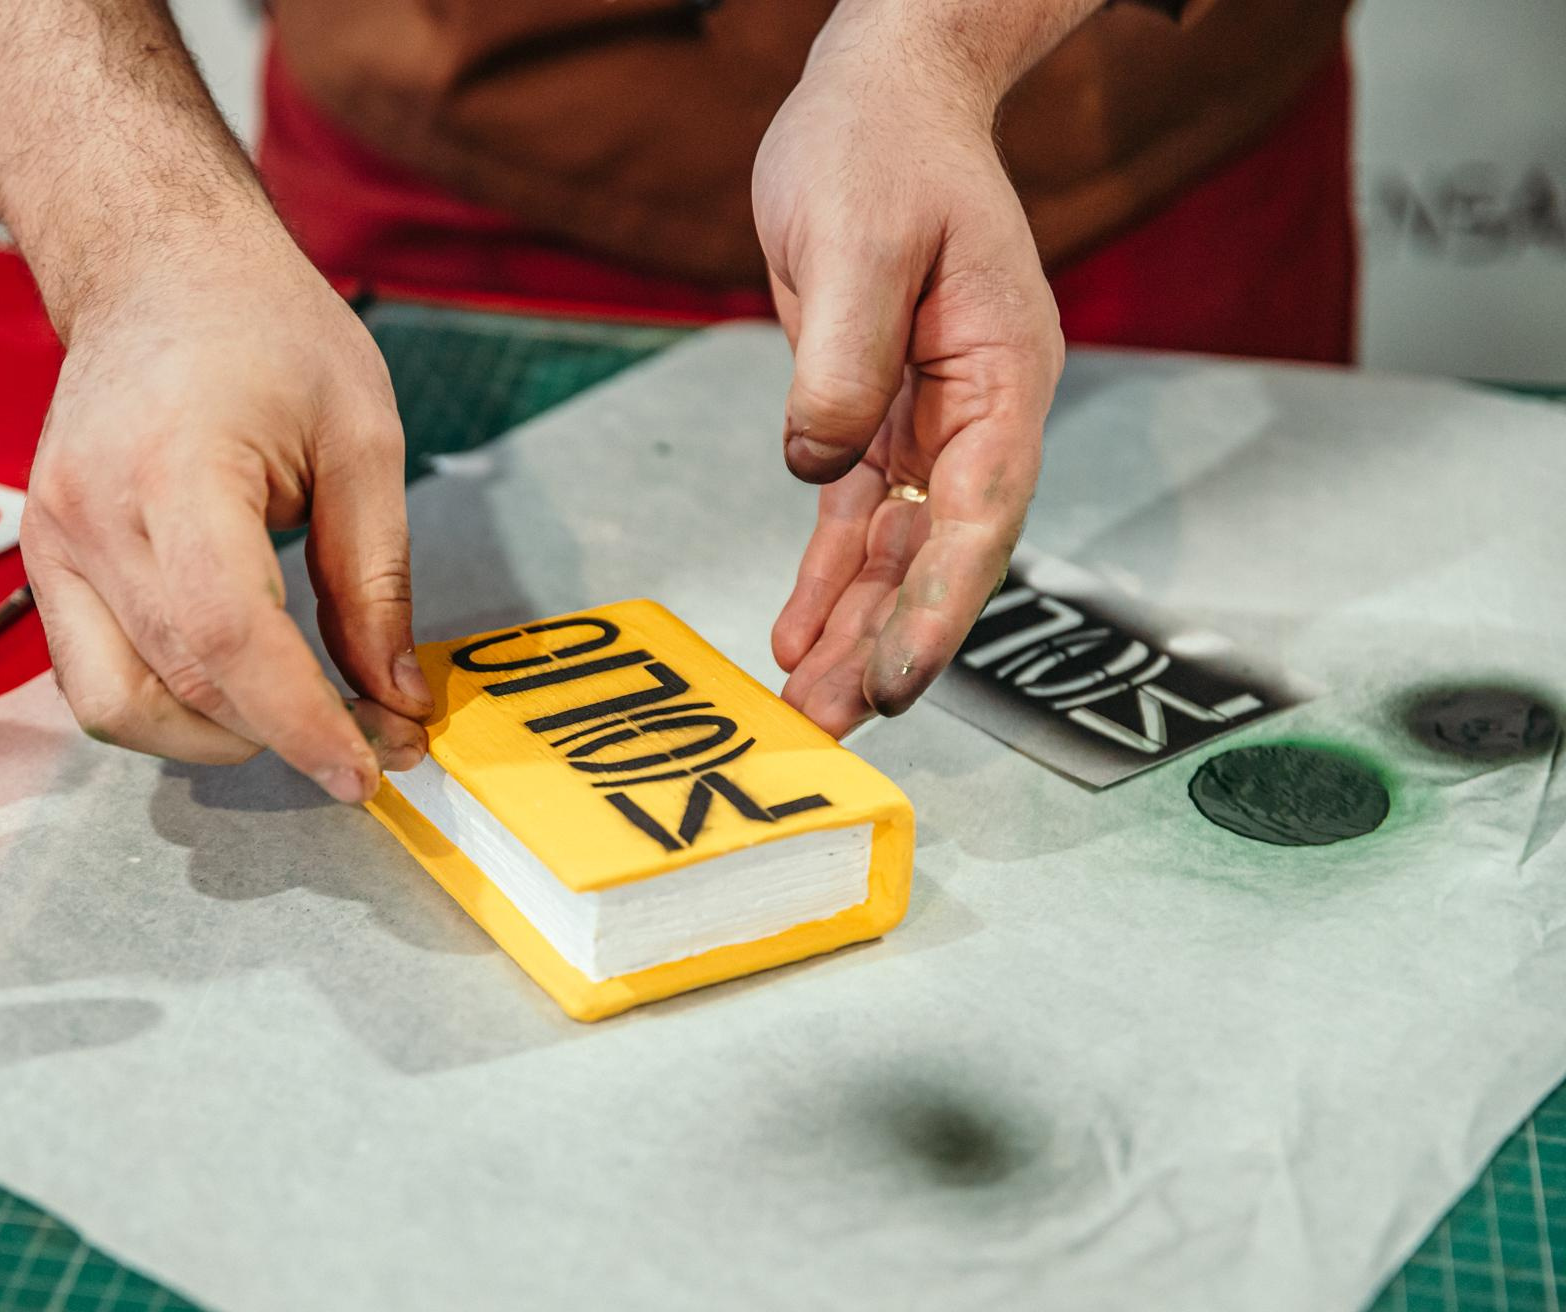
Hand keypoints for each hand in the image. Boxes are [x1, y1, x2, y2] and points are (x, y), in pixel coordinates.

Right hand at [21, 231, 429, 801]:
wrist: (159, 268)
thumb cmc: (267, 330)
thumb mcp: (362, 437)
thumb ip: (376, 579)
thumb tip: (396, 700)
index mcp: (175, 470)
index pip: (227, 639)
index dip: (300, 722)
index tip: (366, 770)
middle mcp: (90, 515)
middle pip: (181, 683)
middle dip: (282, 736)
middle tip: (370, 739)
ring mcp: (51, 541)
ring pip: (118, 703)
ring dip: (213, 735)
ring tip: (296, 711)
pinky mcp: (44, 558)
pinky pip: (92, 673)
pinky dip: (165, 703)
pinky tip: (235, 684)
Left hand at [753, 15, 1067, 737]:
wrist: (879, 95)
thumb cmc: (882, 147)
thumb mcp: (858, 241)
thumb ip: (841, 361)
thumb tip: (819, 463)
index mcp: (1004, 372)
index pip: (978, 514)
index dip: (936, 607)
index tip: (899, 681)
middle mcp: (980, 409)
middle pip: (938, 553)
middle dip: (889, 643)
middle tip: (831, 724)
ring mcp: (932, 416)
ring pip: (896, 548)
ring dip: (856, 627)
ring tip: (809, 705)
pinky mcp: (876, 410)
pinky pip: (855, 514)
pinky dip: (828, 574)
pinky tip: (799, 633)